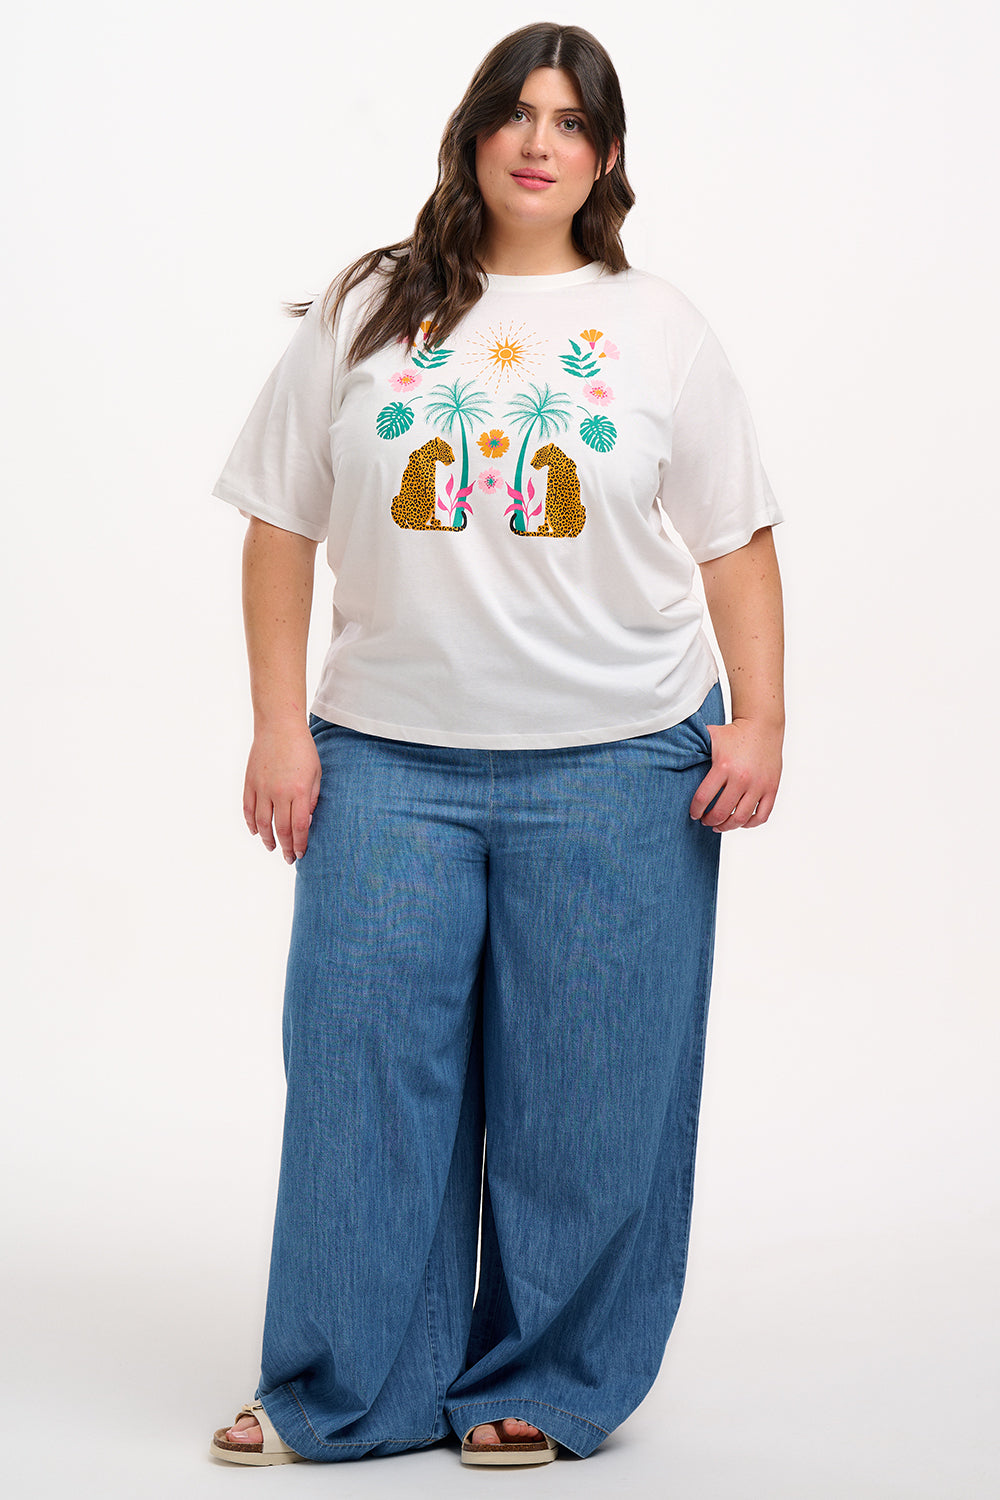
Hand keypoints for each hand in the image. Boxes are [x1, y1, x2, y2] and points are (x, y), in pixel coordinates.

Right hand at [243, 723, 321, 862]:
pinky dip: (251, 824)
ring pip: (262, 823)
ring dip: (267, 839)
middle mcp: (279, 792)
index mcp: (299, 791)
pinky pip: (248, 809)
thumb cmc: (303, 749)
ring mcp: (262, 788)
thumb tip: (306, 821)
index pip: (299, 827)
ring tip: (272, 847)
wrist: (279, 727)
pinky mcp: (250, 783)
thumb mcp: (316, 773)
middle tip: (288, 858)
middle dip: (285, 847)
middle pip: (281, 829)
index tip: (300, 853)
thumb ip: (312, 798)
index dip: (299, 844)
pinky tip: (256, 832)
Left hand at [689, 717, 782, 831]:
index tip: (693, 814)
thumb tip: (667, 753)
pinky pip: (761, 816)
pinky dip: (750, 824)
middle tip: (705, 821)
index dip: (695, 811)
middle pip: (722, 812)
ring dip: (727, 827)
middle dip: (710, 821)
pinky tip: (740, 822)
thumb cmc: (733, 733)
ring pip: (741, 818)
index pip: (703, 798)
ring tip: (720, 826)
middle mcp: (742, 778)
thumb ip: (692, 747)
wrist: (762, 726)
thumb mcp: (710, 737)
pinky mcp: (771, 788)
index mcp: (723, 766)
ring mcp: (758, 785)